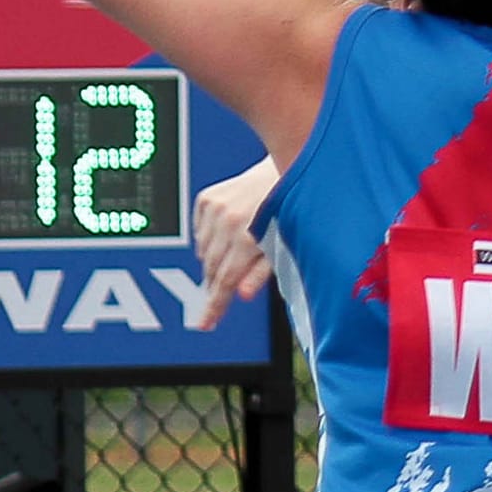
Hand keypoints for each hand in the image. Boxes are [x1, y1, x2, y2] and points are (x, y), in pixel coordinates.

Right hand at [191, 160, 278, 328]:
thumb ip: (261, 272)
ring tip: (234, 257)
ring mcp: (214, 208)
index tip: (204, 324)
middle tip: (220, 297)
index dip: (214, 307)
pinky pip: (199, 231)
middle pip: (210, 268)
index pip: (225, 281)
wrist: (288, 167)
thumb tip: (242, 294)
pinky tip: (228, 235)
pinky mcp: (207, 198)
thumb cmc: (292, 209)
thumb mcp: (284, 246)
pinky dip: (209, 240)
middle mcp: (227, 220)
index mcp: (248, 236)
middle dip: (214, 285)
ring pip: (202, 252)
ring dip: (213, 262)